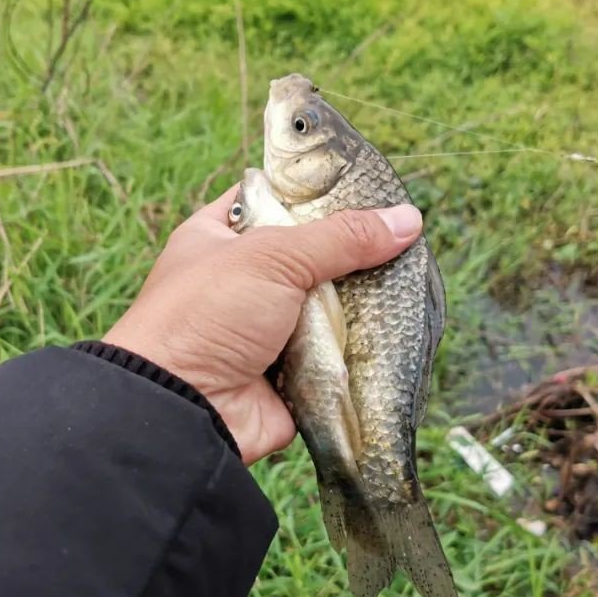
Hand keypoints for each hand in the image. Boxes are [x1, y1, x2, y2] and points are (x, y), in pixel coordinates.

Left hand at [103, 185, 422, 464]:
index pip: (272, 200)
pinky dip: (360, 351)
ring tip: (413, 284)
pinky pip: (337, 357)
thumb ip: (341, 238)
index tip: (368, 187)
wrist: (184, 409)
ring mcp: (267, 332)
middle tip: (405, 239)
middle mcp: (242, 282)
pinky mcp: (292, 376)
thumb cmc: (208, 314)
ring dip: (361, 306)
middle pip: (311, 257)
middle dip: (351, 254)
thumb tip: (408, 220)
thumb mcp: (273, 257)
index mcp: (219, 238)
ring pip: (330, 309)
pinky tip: (401, 333)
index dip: (314, 193)